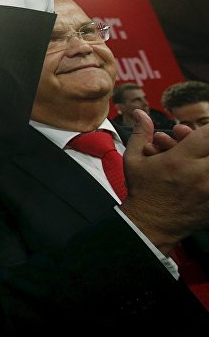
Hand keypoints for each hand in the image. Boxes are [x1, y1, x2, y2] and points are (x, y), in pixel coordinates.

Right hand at [121, 107, 208, 253]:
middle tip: (203, 143)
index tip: (204, 131)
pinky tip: (203, 171)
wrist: (150, 224)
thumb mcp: (134, 160)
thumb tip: (140, 113)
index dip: (208, 129)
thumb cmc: (142, 191)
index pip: (207, 134)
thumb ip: (141, 134)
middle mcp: (199, 174)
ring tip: (202, 158)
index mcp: (178, 161)